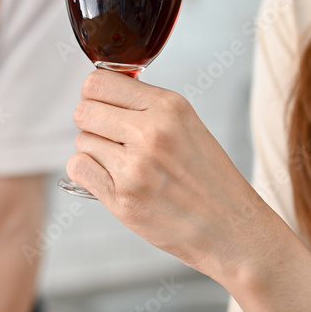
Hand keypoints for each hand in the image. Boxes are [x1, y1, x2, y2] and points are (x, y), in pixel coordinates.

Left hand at [67, 70, 268, 277]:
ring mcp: (134, 167)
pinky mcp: (122, 198)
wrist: (232, 229)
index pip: (98, 81)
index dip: (94, 95)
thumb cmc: (210, 179)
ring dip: (94, 151)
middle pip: (83, 110)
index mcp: (168, 107)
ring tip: (123, 164)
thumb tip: (101, 92)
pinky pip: (78, 168)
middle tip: (110, 137)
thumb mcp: (187, 125)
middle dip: (91, 122)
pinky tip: (111, 179)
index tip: (103, 106)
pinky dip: (88, 174)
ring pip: (81, 141)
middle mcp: (150, 132)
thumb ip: (146, 106)